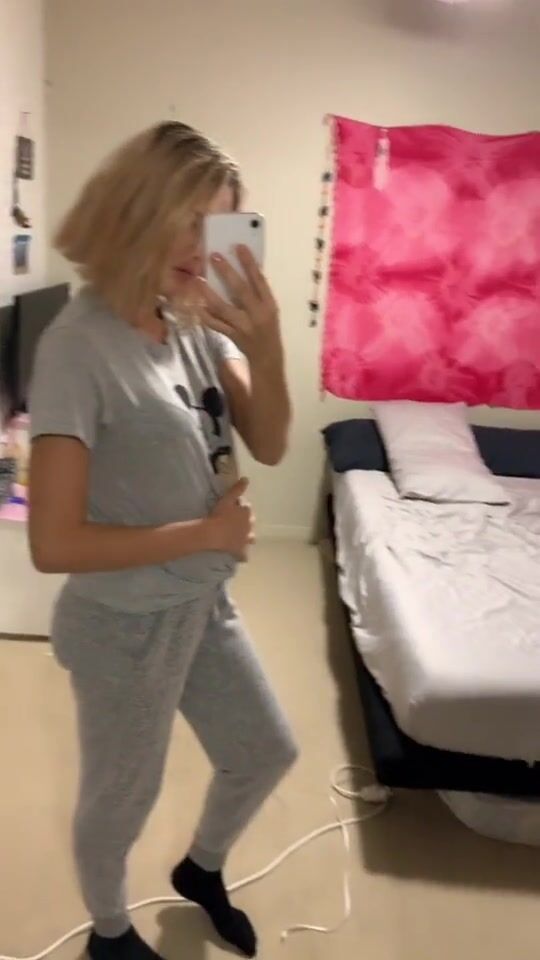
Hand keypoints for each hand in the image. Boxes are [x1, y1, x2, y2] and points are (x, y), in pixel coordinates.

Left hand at [195, 246, 282, 366]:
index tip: (239, 246)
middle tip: (213, 256)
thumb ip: (258, 293)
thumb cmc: (268, 328)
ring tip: (199, 280)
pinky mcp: (231, 336)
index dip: (249, 263)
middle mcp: (257, 314)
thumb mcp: (270, 309)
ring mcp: (243, 326)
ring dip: (208, 293)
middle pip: (240, 290)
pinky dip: (205, 314)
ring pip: (222, 308)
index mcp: (269, 305)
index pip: (259, 280)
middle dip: (226, 272)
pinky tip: (197, 304)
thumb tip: (241, 269)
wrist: (267, 358)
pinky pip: (215, 324)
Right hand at [208, 477, 254, 560]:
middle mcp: (250, 526)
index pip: (246, 508)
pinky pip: (244, 555)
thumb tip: (246, 478)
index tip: (231, 509)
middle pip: (249, 522)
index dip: (239, 508)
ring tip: (237, 537)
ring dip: (246, 537)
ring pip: (250, 538)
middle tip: (232, 522)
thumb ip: (237, 489)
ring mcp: (246, 539)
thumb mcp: (227, 499)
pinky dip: (242, 555)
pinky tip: (239, 556)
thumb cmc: (218, 515)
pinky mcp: (241, 551)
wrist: (212, 534)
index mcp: (247, 512)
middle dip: (244, 521)